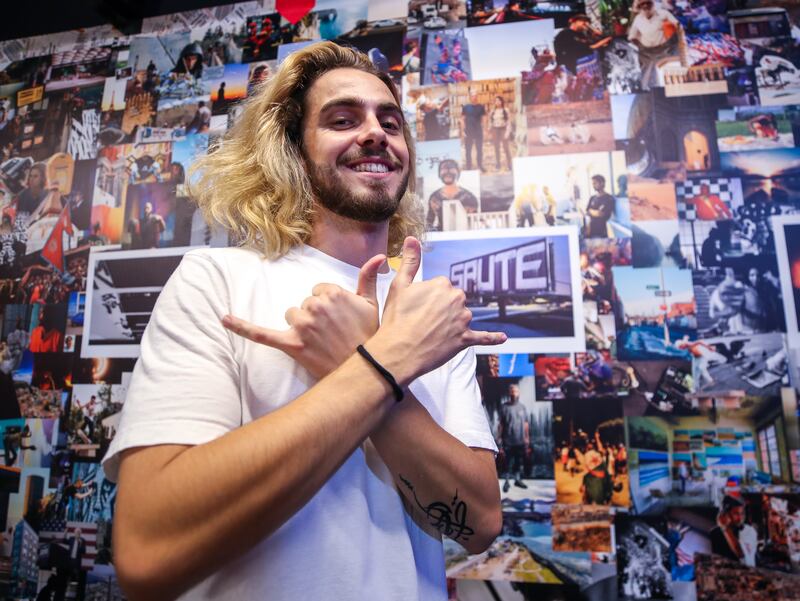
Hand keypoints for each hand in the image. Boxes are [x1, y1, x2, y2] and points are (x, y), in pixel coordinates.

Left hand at [222, 254, 385, 378]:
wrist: (368, 370)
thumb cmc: (370, 337)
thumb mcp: (373, 305)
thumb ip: (369, 277)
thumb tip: (379, 256)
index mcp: (333, 292)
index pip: (319, 291)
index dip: (328, 305)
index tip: (339, 319)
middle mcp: (315, 306)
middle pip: (305, 304)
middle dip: (315, 316)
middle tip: (332, 333)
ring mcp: (302, 325)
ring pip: (292, 316)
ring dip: (301, 326)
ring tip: (320, 341)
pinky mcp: (292, 344)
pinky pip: (262, 334)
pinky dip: (241, 327)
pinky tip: (224, 318)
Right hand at [366, 237, 505, 384]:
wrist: (398, 352)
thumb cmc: (396, 319)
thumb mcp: (399, 285)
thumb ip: (410, 260)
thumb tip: (412, 238)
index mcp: (443, 284)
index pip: (441, 286)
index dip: (427, 297)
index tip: (416, 306)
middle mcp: (457, 299)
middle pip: (453, 300)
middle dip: (441, 309)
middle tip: (422, 320)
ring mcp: (463, 320)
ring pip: (462, 317)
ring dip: (452, 324)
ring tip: (430, 333)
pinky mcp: (465, 339)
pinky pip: (483, 337)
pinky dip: (493, 338)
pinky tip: (503, 337)